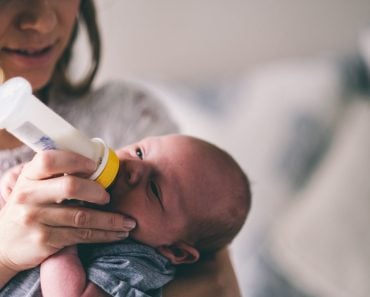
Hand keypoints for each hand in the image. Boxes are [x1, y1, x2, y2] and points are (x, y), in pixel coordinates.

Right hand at [0, 150, 135, 273]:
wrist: (3, 244)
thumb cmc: (29, 208)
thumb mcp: (34, 186)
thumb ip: (55, 174)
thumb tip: (96, 163)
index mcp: (29, 176)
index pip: (50, 159)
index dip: (76, 161)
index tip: (95, 167)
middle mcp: (28, 195)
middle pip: (71, 187)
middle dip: (98, 192)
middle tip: (109, 197)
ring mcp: (35, 219)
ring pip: (82, 216)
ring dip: (111, 220)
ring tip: (129, 221)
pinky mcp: (44, 240)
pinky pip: (82, 235)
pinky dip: (105, 235)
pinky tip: (118, 233)